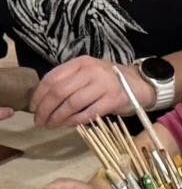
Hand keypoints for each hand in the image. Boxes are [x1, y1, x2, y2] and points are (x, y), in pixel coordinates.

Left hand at [31, 59, 148, 129]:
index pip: (52, 78)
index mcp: (81, 62)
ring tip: (52, 125)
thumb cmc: (110, 82)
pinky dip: (75, 121)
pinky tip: (69, 125)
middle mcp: (92, 70)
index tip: (34, 109)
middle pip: (59, 92)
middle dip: (45, 109)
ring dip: (58, 117)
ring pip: (71, 103)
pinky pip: (88, 113)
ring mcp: (104, 84)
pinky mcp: (113, 99)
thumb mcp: (89, 74)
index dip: (39, 96)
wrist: (141, 85)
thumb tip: (42, 101)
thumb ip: (69, 81)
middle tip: (40, 121)